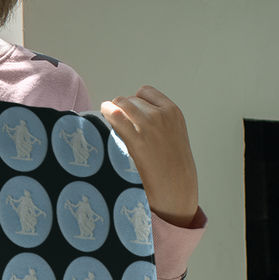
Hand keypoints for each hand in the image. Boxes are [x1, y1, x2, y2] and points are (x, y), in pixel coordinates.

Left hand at [99, 85, 198, 226]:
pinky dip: (106, 113)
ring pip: (121, 104)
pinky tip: (102, 118)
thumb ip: (158, 122)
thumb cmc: (172, 166)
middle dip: (122, 108)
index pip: (145, 92)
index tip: (129, 112)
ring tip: (108, 121)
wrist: (176, 187)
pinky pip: (115, 116)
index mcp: (173, 112)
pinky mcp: (136, 138)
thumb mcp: (173, 136)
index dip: (134, 101)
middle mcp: (161, 115)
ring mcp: (148, 125)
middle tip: (116, 121)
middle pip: (130, 99)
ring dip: (112, 111)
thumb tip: (132, 116)